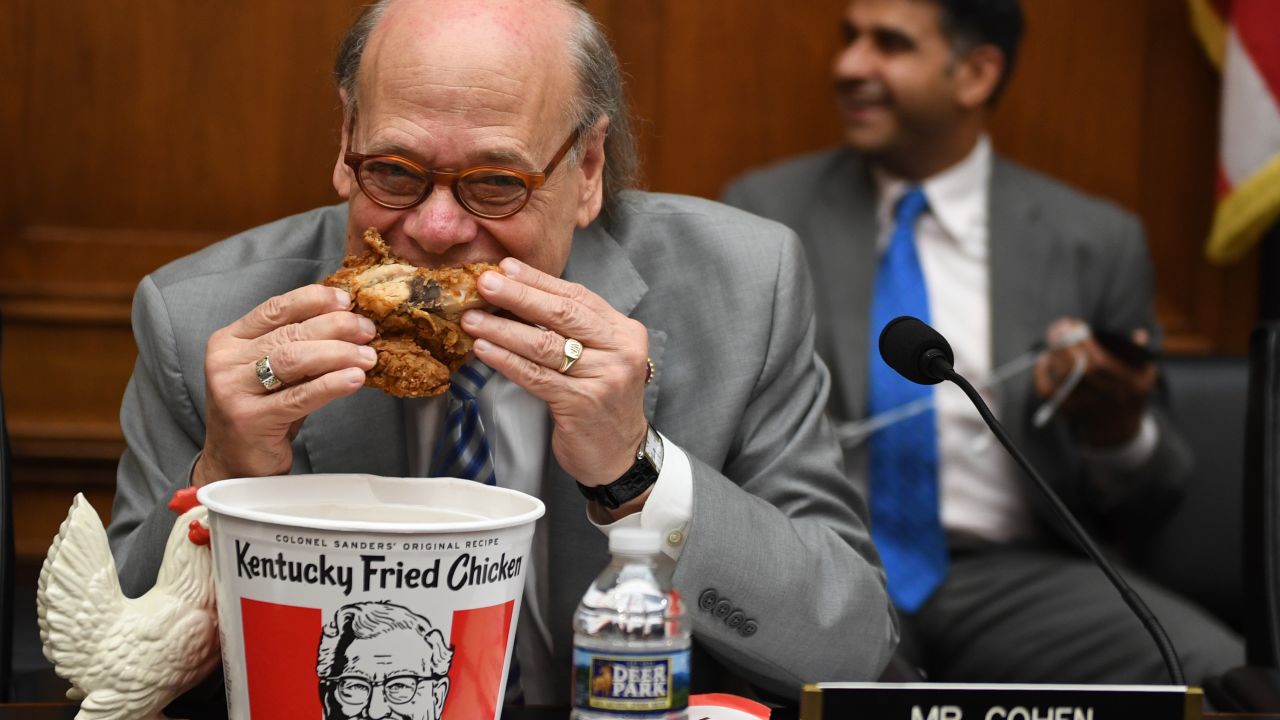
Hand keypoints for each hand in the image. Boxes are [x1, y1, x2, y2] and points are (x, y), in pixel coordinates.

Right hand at [194, 285, 377, 486]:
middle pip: (290, 333)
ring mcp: (233, 390)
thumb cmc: (262, 413)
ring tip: (367, 357)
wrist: (235, 464)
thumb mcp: (275, 373)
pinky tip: (354, 379)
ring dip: (338, 354)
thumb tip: (349, 325)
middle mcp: (226, 361)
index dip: (313, 300)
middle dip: (336, 327)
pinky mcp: (250, 419)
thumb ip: (299, 347)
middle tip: (367, 331)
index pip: (275, 309)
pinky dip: (332, 384)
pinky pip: (299, 396)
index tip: (346, 300)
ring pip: (294, 359)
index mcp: (229, 340)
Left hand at [460, 258, 649, 488]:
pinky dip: (506, 360)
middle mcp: (619, 351)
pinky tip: (484, 350)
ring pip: (544, 345)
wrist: (620, 454)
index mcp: (625, 332)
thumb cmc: (602, 402)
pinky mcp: (581, 404)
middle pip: (562, 315)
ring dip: (503, 329)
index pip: (578, 297)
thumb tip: (518, 297)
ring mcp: (603, 378)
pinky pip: (535, 376)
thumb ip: (573, 330)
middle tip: (484, 283)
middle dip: (518, 296)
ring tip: (473, 319)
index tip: (506, 267)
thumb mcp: (600, 357)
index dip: (540, 281)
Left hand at [1033, 318, 1156, 446]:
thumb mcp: (1144, 375)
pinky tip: (1043, 359)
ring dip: (1054, 352)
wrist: (1117, 431)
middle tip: (1060, 325)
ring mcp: (1080, 402)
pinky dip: (1041, 374)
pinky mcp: (1064, 408)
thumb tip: (1138, 334)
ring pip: (1062, 375)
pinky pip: (1047, 391)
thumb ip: (1140, 353)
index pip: (1096, 358)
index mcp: (1119, 382)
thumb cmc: (1130, 396)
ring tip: (1054, 336)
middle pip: (1076, 364)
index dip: (1082, 339)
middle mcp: (1099, 393)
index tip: (1077, 323)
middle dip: (1065, 341)